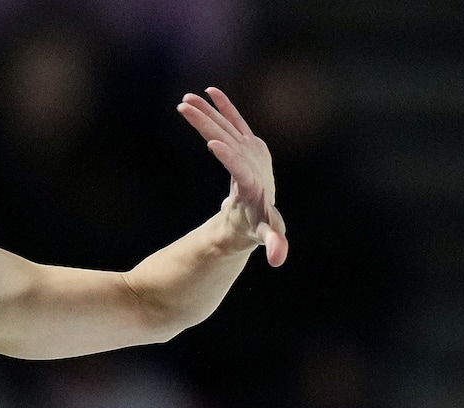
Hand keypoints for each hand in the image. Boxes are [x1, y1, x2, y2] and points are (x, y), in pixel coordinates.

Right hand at [178, 87, 287, 266]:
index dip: (230, 157)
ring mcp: (251, 149)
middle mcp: (254, 161)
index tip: (214, 143)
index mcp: (255, 184)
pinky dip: (223, 106)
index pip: (242, 169)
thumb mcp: (267, 236)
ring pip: (227, 126)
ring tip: (185, 100)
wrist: (264, 208)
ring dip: (206, 112)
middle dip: (207, 123)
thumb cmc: (262, 226)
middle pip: (229, 140)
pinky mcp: (246, 141)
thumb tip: (278, 259)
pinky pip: (234, 121)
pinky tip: (209, 91)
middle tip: (186, 107)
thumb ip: (274, 244)